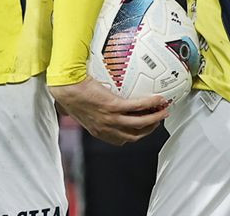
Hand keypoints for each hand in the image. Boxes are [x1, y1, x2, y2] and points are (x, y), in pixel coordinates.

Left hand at [49, 77, 168, 144]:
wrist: (65, 88)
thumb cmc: (68, 95)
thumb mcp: (80, 110)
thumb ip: (89, 111)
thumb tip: (91, 103)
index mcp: (99, 131)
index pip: (121, 139)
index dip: (135, 136)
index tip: (143, 130)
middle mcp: (107, 129)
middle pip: (135, 135)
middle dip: (150, 130)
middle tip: (158, 120)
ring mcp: (111, 119)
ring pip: (140, 123)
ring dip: (155, 118)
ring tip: (164, 110)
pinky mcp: (113, 107)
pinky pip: (137, 106)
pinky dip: (150, 104)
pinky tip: (158, 99)